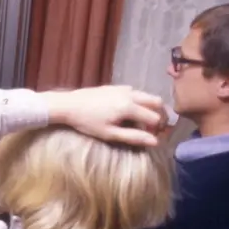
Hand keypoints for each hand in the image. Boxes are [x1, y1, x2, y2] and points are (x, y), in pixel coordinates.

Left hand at [40, 86, 165, 146]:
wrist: (68, 105)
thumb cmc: (87, 122)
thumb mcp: (110, 134)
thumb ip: (133, 137)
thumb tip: (155, 142)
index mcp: (129, 107)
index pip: (155, 117)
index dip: (158, 129)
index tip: (153, 137)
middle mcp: (129, 94)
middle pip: (157, 102)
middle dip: (159, 114)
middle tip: (153, 127)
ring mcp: (122, 88)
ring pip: (146, 95)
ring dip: (149, 107)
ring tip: (142, 121)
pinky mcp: (115, 86)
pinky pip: (134, 91)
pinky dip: (138, 100)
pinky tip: (128, 111)